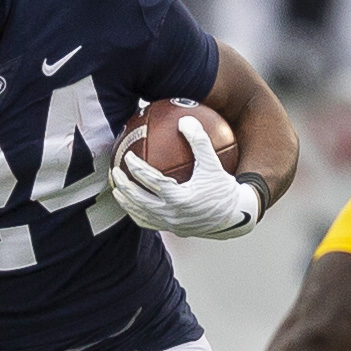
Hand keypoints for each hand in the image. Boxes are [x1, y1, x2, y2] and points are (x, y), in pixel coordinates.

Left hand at [111, 116, 259, 239]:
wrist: (235, 216)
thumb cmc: (223, 187)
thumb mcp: (213, 163)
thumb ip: (199, 141)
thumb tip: (184, 119)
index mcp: (181, 198)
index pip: (152, 182)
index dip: (137, 168)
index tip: (128, 156)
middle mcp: (173, 214)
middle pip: (139, 200)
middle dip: (123, 185)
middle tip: (115, 171)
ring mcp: (171, 224)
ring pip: (140, 214)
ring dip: (125, 201)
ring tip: (116, 188)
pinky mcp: (172, 230)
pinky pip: (147, 223)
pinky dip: (136, 213)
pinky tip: (130, 203)